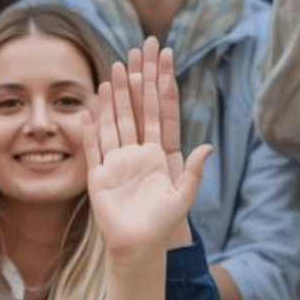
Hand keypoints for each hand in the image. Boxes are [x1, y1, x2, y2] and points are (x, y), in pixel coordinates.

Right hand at [83, 40, 212, 258]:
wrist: (138, 248)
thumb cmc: (162, 226)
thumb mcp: (183, 198)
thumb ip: (192, 172)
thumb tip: (207, 146)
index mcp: (159, 156)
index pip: (161, 114)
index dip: (161, 88)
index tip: (163, 63)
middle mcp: (137, 153)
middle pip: (136, 110)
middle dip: (137, 81)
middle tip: (137, 51)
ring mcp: (117, 162)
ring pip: (115, 122)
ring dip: (114, 98)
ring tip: (114, 71)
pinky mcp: (99, 175)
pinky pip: (94, 146)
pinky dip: (91, 128)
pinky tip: (91, 108)